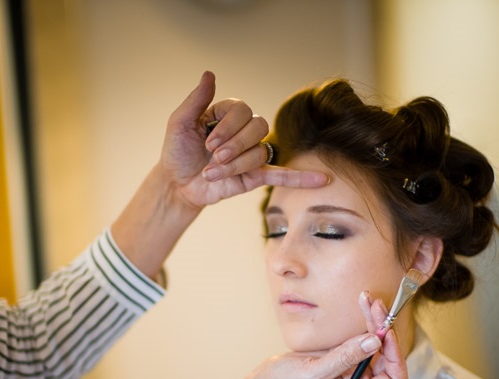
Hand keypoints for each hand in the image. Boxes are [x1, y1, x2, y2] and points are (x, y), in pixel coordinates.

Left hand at [159, 71, 328, 211]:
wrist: (177, 184)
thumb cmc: (176, 152)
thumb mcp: (180, 123)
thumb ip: (196, 99)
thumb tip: (209, 73)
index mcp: (227, 115)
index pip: (243, 110)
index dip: (228, 126)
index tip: (207, 142)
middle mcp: (243, 131)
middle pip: (258, 128)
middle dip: (235, 144)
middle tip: (215, 157)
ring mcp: (251, 153)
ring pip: (259, 152)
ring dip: (236, 165)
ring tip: (213, 173)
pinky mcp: (255, 176)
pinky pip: (281, 175)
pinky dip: (301, 178)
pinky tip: (321, 180)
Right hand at [251, 296, 406, 378]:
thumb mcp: (314, 373)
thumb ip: (344, 358)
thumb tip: (373, 341)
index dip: (396, 357)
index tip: (385, 335)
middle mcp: (360, 378)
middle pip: (387, 354)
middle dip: (385, 328)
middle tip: (376, 306)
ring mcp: (352, 363)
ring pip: (376, 339)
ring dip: (376, 319)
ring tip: (368, 299)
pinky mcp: (343, 349)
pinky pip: (361, 333)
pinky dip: (365, 318)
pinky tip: (362, 303)